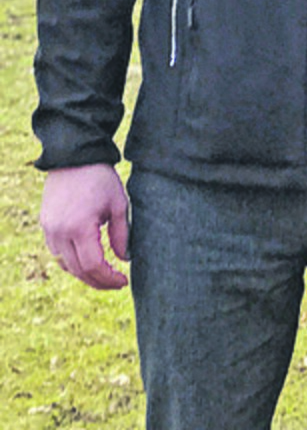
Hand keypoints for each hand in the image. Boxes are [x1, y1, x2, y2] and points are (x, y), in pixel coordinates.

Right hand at [41, 164, 129, 290]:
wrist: (73, 157)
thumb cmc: (101, 179)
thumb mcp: (119, 204)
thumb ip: (121, 234)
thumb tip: (125, 259)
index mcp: (79, 228)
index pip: (93, 266)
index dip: (109, 278)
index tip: (124, 281)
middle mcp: (59, 233)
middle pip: (78, 270)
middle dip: (98, 281)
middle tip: (116, 284)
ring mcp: (49, 231)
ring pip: (65, 264)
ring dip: (84, 274)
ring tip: (104, 275)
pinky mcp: (45, 226)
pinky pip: (57, 253)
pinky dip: (72, 262)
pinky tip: (88, 261)